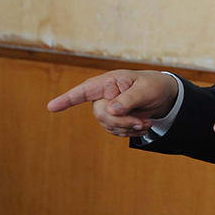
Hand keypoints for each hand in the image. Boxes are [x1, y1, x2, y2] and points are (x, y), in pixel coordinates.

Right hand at [47, 70, 178, 137]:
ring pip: (108, 126)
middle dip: (122, 122)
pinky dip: (130, 132)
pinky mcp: (112, 120)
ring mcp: (106, 108)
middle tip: (143, 122)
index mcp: (109, 82)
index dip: (68, 99)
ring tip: (146, 122)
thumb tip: (109, 110)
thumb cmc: (154, 85)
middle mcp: (103, 95)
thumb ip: (128, 99)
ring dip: (129, 128)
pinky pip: (116, 132)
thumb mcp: (146, 90)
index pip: (84, 90)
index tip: (51, 107)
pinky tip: (142, 126)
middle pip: (101, 114)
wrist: (163, 94)